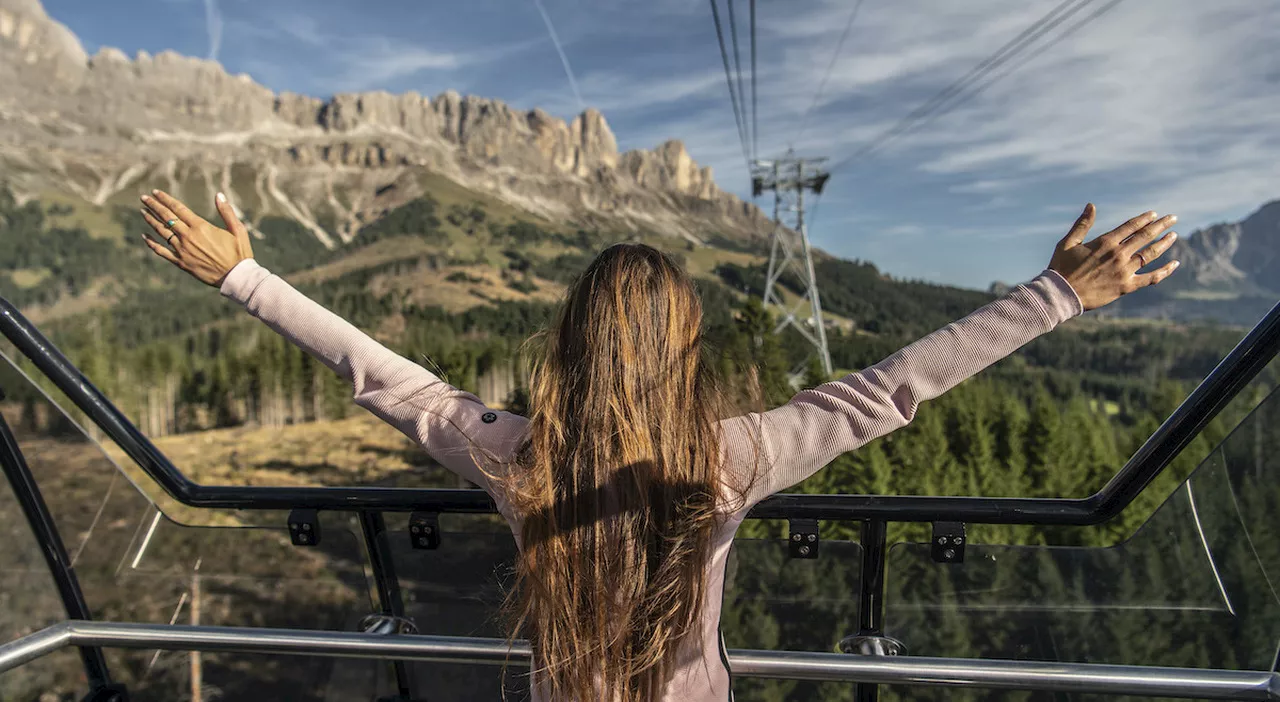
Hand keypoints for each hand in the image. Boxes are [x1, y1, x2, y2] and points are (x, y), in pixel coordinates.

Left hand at [139, 190, 253, 286]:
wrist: (236, 277)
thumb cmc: (239, 253)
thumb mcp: (238, 230)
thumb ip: (227, 212)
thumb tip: (219, 195)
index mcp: (200, 227)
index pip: (178, 208)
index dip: (165, 199)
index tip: (155, 192)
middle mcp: (188, 236)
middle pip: (166, 217)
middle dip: (153, 206)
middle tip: (144, 198)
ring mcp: (182, 250)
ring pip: (161, 232)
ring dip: (150, 220)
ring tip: (143, 212)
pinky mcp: (181, 262)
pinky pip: (161, 251)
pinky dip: (152, 243)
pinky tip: (145, 237)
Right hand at [1048, 204, 1179, 310]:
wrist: (1061, 294)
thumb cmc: (1061, 268)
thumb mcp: (1068, 243)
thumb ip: (1082, 224)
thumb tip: (1091, 205)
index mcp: (1105, 242)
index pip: (1131, 226)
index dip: (1144, 219)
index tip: (1154, 214)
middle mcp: (1118, 254)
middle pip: (1145, 236)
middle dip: (1161, 225)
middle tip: (1173, 218)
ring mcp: (1124, 271)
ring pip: (1151, 254)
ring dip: (1164, 243)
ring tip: (1174, 236)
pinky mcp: (1126, 286)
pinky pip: (1151, 278)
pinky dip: (1165, 271)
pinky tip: (1175, 264)